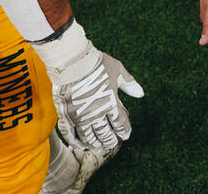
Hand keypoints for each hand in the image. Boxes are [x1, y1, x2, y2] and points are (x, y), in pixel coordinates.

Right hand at [34, 25, 144, 152]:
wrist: (72, 60)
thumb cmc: (97, 63)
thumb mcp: (118, 70)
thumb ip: (129, 84)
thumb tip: (141, 94)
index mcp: (111, 102)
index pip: (120, 123)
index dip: (124, 131)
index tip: (125, 135)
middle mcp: (96, 113)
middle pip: (105, 133)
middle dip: (109, 139)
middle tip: (112, 142)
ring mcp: (80, 116)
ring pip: (89, 137)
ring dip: (94, 143)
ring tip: (98, 148)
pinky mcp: (66, 115)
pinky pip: (71, 134)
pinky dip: (76, 142)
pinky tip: (80, 145)